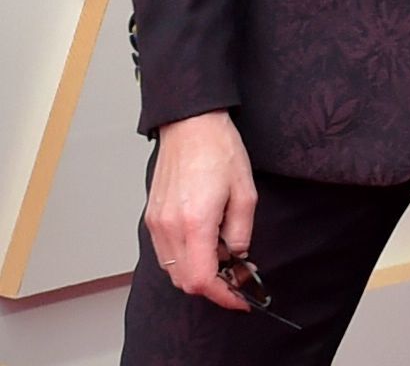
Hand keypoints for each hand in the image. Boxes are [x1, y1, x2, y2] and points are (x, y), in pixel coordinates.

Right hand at [146, 111, 257, 310]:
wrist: (190, 124)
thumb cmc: (218, 149)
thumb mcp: (245, 191)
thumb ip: (241, 230)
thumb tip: (237, 256)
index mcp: (195, 222)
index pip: (202, 279)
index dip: (223, 295)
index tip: (240, 298)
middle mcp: (169, 228)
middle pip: (185, 281)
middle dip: (213, 284)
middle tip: (237, 272)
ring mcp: (156, 224)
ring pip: (173, 270)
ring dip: (198, 271)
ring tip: (222, 251)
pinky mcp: (151, 218)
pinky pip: (165, 253)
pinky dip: (185, 257)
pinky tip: (204, 240)